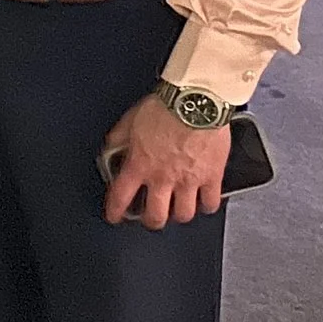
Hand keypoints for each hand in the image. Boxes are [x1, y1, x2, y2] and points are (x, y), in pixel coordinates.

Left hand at [102, 94, 231, 228]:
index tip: (114, 216)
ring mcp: (189, 180)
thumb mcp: (129, 121)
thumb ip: (118, 140)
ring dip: (178, 215)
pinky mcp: (212, 176)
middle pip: (155, 216)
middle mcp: (163, 177)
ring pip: (183, 214)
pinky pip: (211, 202)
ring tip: (176, 210)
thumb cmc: (165, 107)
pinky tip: (202, 202)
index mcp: (140, 164)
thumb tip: (110, 149)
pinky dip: (206, 206)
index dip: (115, 211)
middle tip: (149, 217)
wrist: (195, 100)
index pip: (121, 197)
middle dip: (150, 220)